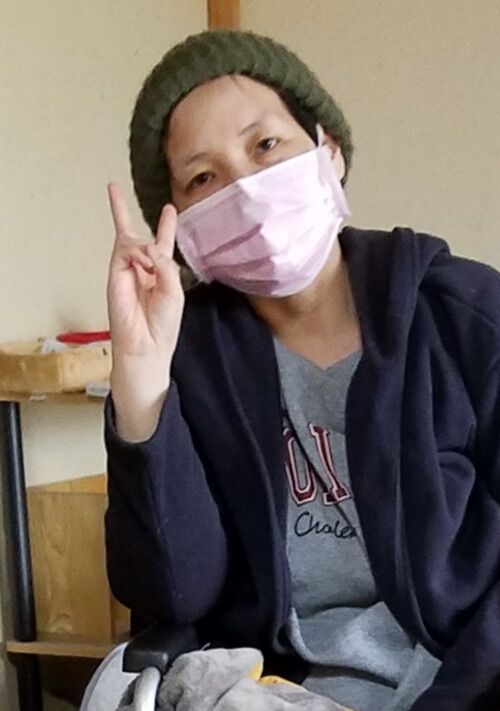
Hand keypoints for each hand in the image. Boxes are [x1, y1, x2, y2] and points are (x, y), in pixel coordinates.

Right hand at [107, 183, 183, 361]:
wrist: (145, 345)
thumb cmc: (163, 324)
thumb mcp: (174, 292)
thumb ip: (165, 266)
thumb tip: (147, 247)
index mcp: (162, 274)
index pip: (163, 245)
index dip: (166, 226)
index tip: (168, 208)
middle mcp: (143, 269)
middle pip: (136, 236)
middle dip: (122, 211)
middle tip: (113, 187)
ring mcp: (126, 270)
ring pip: (132, 242)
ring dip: (145, 249)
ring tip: (150, 266)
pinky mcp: (115, 274)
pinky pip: (125, 251)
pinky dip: (137, 252)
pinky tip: (144, 261)